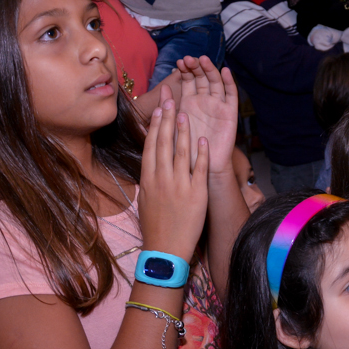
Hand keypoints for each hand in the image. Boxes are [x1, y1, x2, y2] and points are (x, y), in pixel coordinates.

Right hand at [138, 88, 208, 262]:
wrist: (165, 250)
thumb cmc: (156, 227)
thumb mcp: (146, 199)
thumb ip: (150, 180)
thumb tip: (152, 164)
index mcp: (148, 179)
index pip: (152, 146)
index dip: (155, 125)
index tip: (159, 109)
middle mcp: (162, 178)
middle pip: (165, 143)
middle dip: (168, 119)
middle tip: (171, 99)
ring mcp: (179, 185)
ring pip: (182, 151)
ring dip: (184, 130)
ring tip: (187, 112)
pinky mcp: (196, 194)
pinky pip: (199, 168)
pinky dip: (201, 152)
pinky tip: (202, 139)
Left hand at [175, 57, 238, 174]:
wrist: (202, 167)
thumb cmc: (185, 148)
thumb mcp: (173, 125)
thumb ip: (169, 106)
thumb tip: (162, 87)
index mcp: (189, 102)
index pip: (188, 80)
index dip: (184, 70)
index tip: (178, 62)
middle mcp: (204, 101)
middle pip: (202, 77)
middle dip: (196, 67)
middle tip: (189, 59)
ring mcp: (217, 105)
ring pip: (215, 82)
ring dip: (210, 70)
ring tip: (203, 60)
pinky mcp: (229, 113)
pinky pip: (231, 95)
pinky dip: (229, 82)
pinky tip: (225, 71)